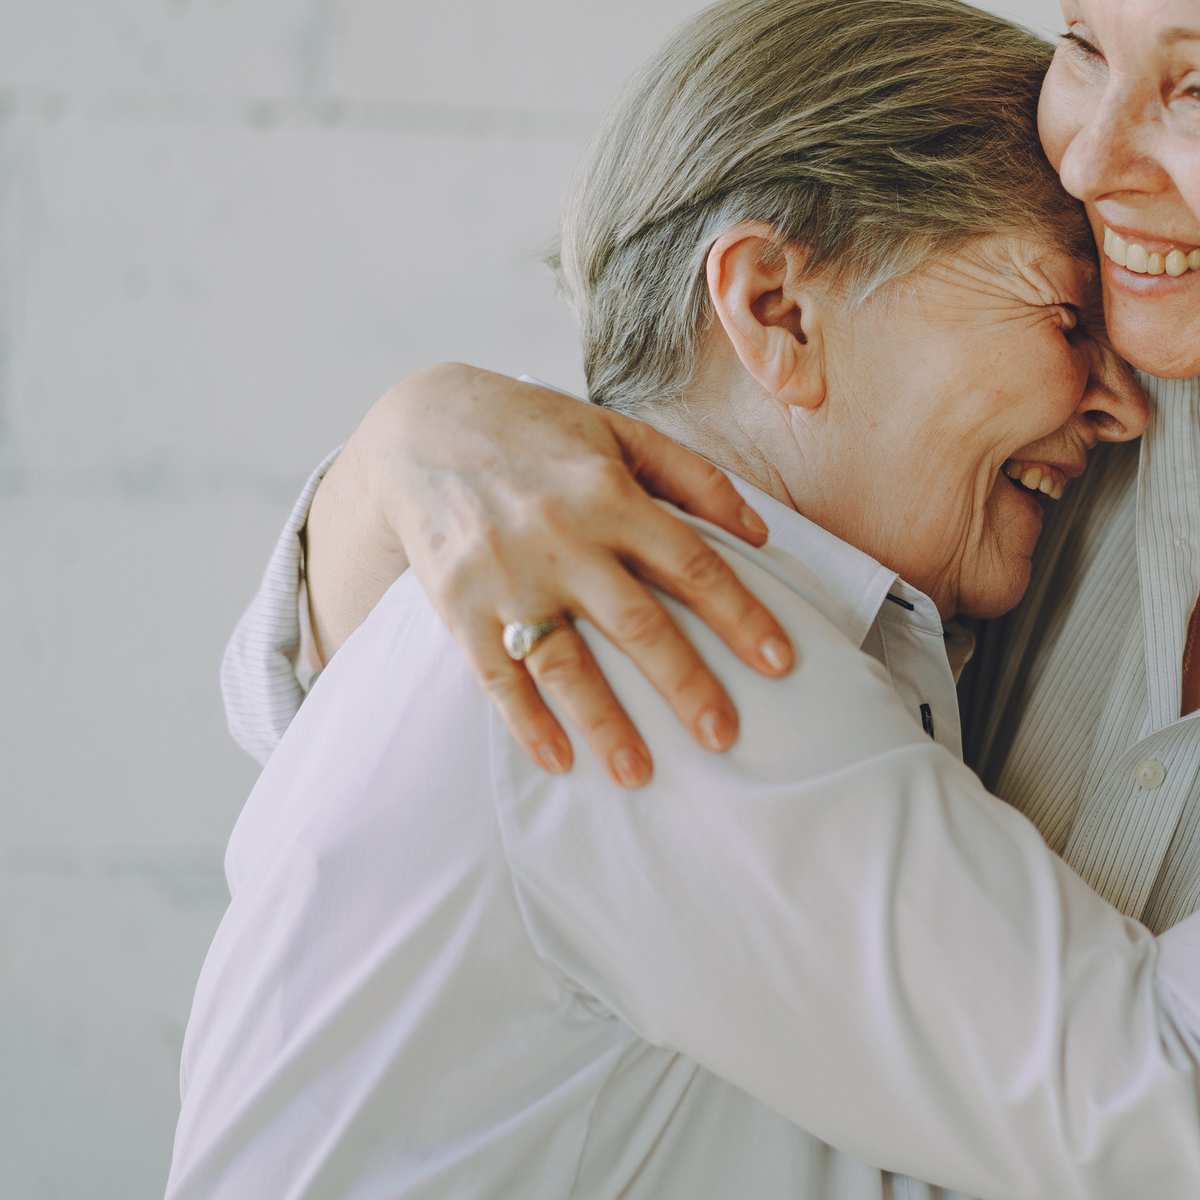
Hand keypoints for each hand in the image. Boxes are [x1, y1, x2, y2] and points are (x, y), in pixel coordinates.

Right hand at [319, 364, 794, 786]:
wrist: (419, 426)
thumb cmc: (534, 431)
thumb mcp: (619, 432)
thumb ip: (694, 477)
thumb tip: (760, 531)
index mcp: (609, 494)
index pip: (691, 564)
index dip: (740, 615)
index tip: (780, 661)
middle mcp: (561, 538)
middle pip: (636, 623)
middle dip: (685, 684)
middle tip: (724, 736)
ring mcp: (506, 576)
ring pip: (564, 662)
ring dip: (604, 723)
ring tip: (640, 773)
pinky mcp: (457, 604)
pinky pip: (496, 675)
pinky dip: (525, 722)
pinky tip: (559, 760)